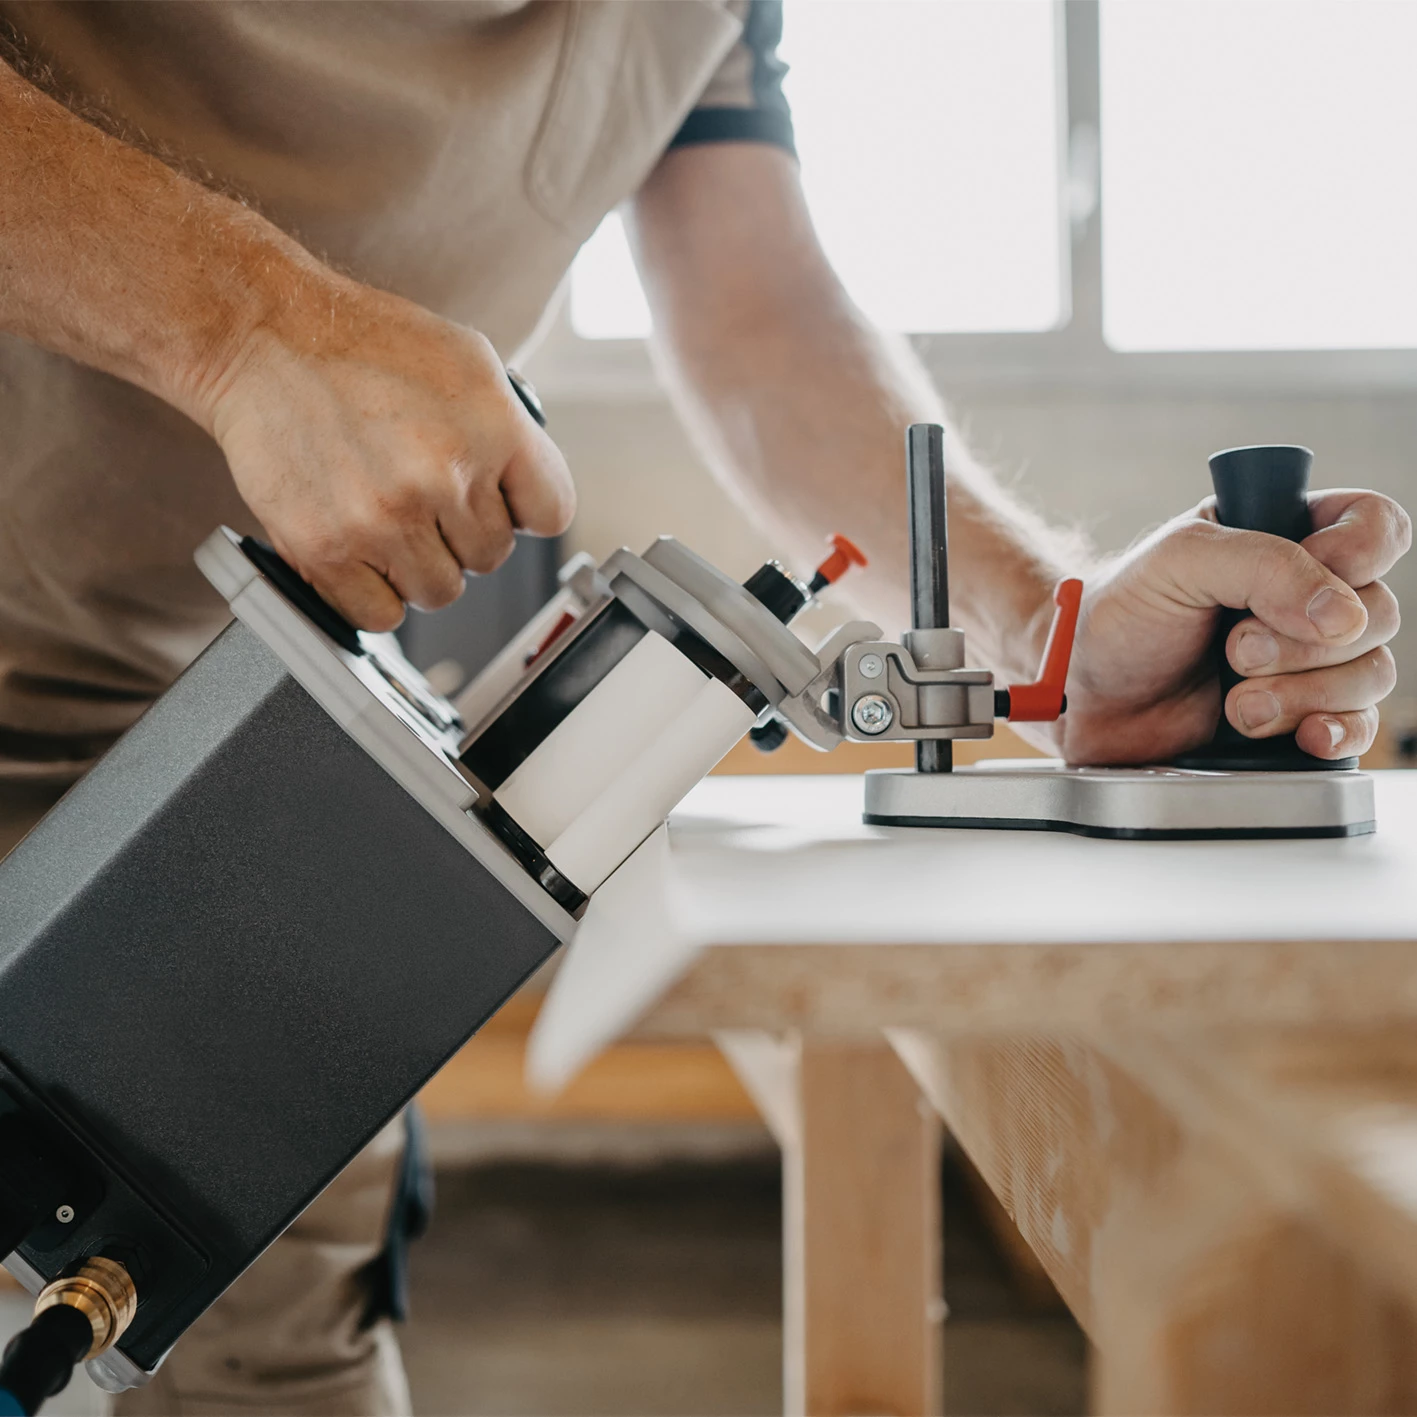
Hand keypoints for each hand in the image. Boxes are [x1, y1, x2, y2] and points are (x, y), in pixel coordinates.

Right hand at [208, 276, 574, 630]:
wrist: (261, 338)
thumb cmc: (361, 344)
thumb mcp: (468, 361)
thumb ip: (512, 431)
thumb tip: (530, 490)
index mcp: (493, 428)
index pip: (550, 514)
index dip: (523, 509)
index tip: (501, 502)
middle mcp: (442, 477)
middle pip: (491, 557)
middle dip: (462, 532)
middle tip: (423, 494)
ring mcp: (385, 518)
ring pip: (440, 590)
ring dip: (420, 565)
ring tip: (389, 517)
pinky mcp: (327, 549)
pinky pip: (380, 615)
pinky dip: (374, 594)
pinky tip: (362, 549)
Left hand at [1054, 490, 1409, 765]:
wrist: (1084, 695)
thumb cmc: (1120, 616)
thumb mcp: (1180, 561)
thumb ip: (1264, 566)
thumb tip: (1343, 614)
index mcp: (1283, 536)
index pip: (1373, 526)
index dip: (1360, 555)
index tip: (1311, 580)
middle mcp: (1307, 596)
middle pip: (1379, 611)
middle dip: (1305, 642)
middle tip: (1235, 650)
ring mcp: (1307, 660)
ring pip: (1372, 673)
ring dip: (1305, 691)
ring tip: (1235, 698)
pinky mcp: (1298, 715)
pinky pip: (1357, 726)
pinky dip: (1333, 731)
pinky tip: (1300, 734)